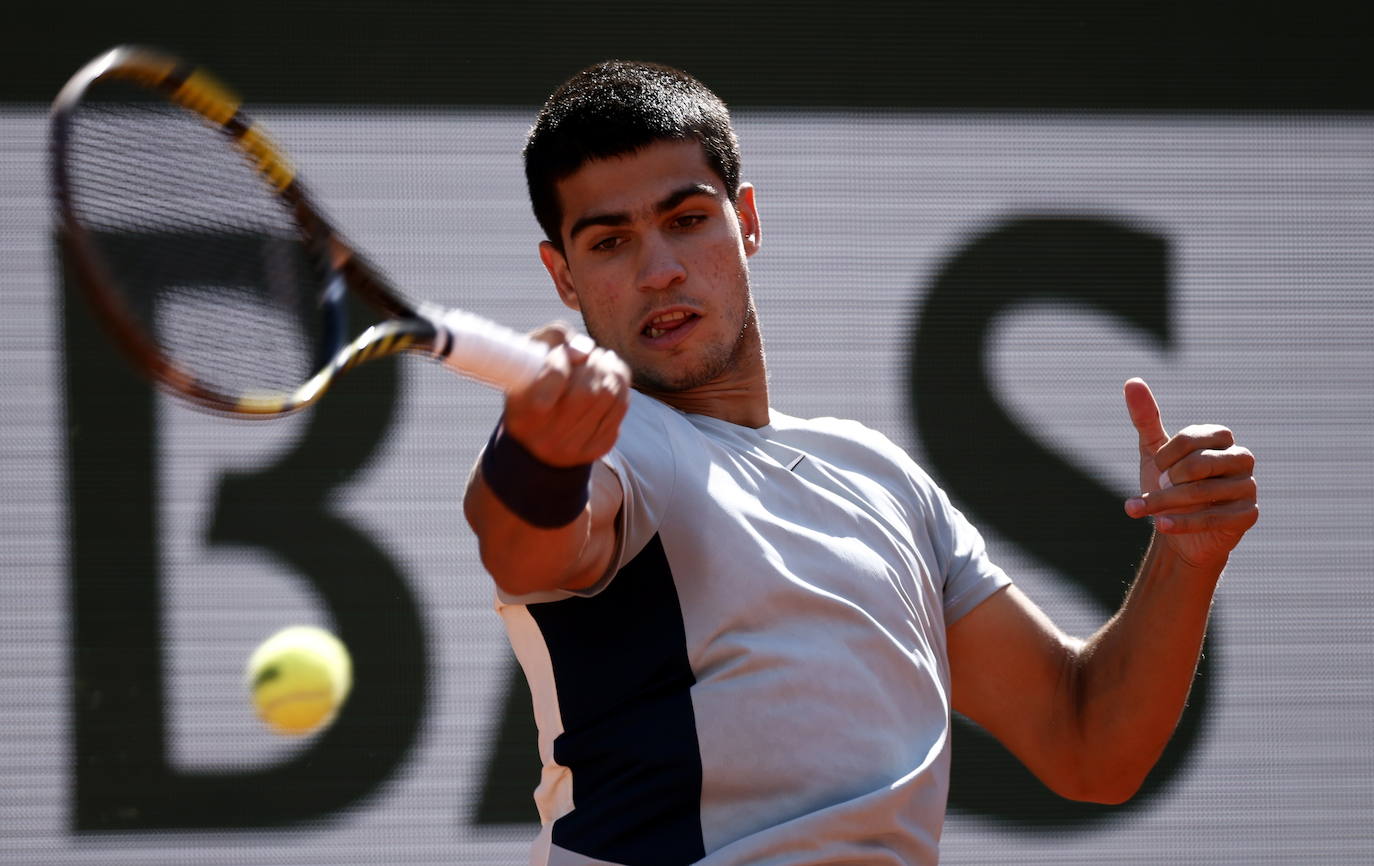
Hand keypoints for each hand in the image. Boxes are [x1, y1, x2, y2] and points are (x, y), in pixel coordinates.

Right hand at [501, 323, 630, 466]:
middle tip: (593, 354)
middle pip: (587, 391)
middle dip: (595, 364)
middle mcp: (546, 438)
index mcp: (523, 413)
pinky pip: (620, 410)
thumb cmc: (530, 383)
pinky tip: (611, 378)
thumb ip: (553, 338)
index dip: (561, 360)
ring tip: (604, 361)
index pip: (552, 378)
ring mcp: (572, 448)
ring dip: (612, 371)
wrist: (534, 434)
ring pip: (609, 398)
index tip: (562, 353)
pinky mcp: (595, 450)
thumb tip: (585, 351)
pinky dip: (621, 387)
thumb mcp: (528, 356)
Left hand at [1122, 378, 1257, 569]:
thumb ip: (1146, 418)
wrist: (1177, 529)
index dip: (1166, 455)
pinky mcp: (1248, 515)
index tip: (1157, 467)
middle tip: (1157, 489)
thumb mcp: (1155, 452)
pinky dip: (1182, 522)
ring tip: (1142, 511)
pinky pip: (1213, 518)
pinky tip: (1161, 525)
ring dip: (1165, 503)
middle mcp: (1241, 459)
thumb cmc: (1169, 485)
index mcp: (1221, 439)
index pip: (1192, 438)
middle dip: (1166, 481)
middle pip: (1199, 465)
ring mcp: (1248, 487)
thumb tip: (1132, 381)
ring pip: (1202, 493)